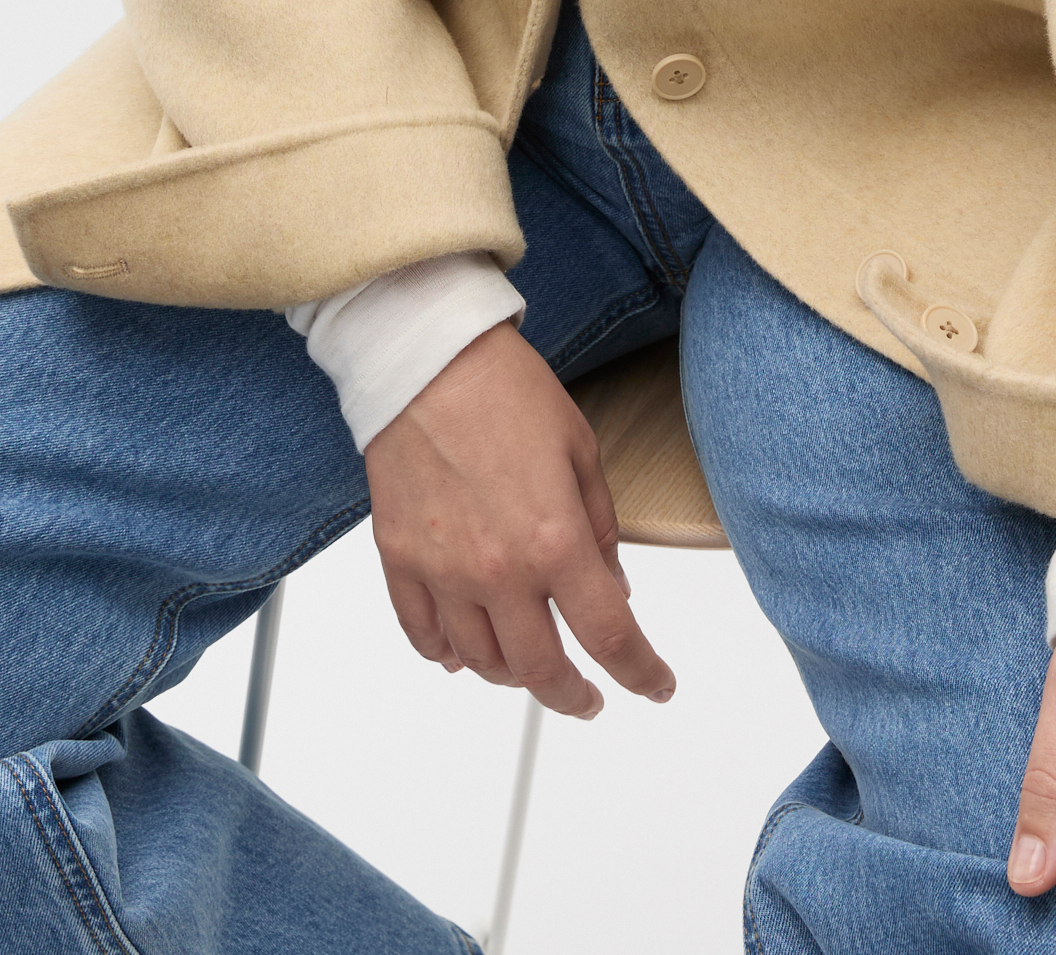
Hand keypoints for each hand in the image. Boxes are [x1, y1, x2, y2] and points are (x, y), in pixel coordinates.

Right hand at [364, 321, 677, 720]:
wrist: (426, 357)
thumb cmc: (505, 389)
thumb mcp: (581, 449)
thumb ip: (600, 528)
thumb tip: (613, 587)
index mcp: (555, 540)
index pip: (609, 635)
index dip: (641, 672)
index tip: (655, 685)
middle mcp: (498, 570)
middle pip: (541, 671)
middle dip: (574, 696)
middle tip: (589, 697)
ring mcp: (443, 571)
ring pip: (480, 662)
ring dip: (512, 675)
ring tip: (530, 664)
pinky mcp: (400, 559)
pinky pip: (423, 635)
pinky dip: (446, 655)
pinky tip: (462, 652)